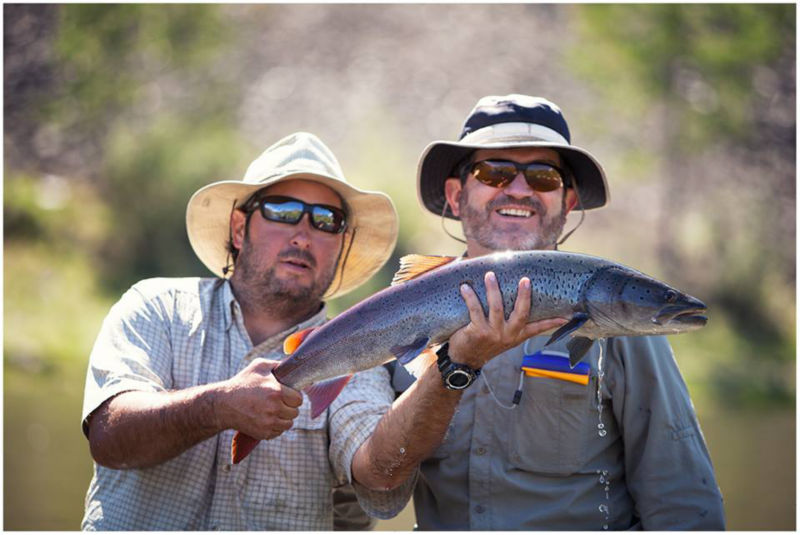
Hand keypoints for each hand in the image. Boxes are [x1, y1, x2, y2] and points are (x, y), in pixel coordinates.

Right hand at [217, 358, 302, 440]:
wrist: (223, 404)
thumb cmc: (242, 383)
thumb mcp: (259, 366)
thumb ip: (278, 364)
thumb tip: (292, 366)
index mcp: (276, 391)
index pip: (299, 399)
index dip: (294, 396)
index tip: (288, 394)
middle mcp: (274, 408)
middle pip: (295, 412)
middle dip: (289, 407)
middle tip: (280, 402)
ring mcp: (268, 423)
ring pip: (288, 424)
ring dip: (284, 418)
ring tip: (274, 411)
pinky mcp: (263, 433)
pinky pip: (278, 432)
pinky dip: (275, 427)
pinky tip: (267, 419)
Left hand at [448, 271, 567, 368]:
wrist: (465, 360)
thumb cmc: (483, 343)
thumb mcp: (502, 337)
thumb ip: (509, 323)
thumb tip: (513, 297)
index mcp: (516, 336)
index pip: (538, 328)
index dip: (552, 322)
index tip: (567, 316)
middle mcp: (508, 335)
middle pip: (521, 313)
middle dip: (524, 295)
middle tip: (525, 279)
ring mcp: (493, 333)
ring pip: (497, 307)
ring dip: (493, 289)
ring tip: (490, 275)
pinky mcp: (478, 331)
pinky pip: (475, 309)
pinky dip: (470, 296)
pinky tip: (465, 287)